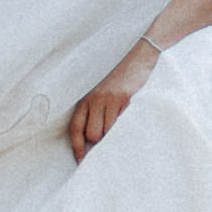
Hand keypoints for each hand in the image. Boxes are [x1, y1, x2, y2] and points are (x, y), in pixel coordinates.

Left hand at [67, 44, 156, 159]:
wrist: (137, 51)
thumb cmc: (120, 72)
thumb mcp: (102, 88)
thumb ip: (95, 107)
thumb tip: (94, 136)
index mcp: (85, 97)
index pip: (75, 128)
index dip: (76, 147)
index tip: (80, 160)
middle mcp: (94, 98)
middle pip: (91, 134)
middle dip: (98, 143)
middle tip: (107, 142)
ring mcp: (109, 99)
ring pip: (105, 132)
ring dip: (111, 137)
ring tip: (119, 130)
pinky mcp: (124, 99)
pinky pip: (120, 123)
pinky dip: (122, 129)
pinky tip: (127, 123)